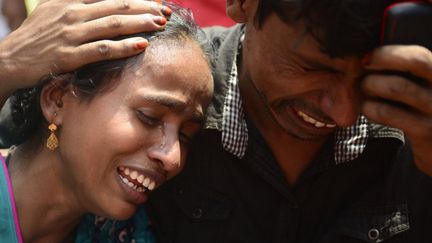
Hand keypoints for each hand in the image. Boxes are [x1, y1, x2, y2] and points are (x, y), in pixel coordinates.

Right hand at [0, 0, 169, 98]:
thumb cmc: (36, 35)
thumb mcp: (52, 9)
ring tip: (160, 24)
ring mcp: (71, 35)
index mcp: (69, 1)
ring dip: (139, 24)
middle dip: (144, 8)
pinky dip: (123, 46)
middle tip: (164, 12)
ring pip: (112, 25)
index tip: (156, 1)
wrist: (11, 59)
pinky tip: (141, 45)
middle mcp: (72, 14)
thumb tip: (104, 0)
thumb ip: (77, 1)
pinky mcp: (69, 56)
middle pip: (116, 7)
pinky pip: (102, 49)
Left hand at [361, 45, 431, 175]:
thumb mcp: (421, 88)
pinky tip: (368, 109)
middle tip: (363, 69)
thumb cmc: (421, 111)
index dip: (389, 52)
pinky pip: (388, 113)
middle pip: (416, 61)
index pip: (419, 54)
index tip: (367, 57)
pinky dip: (370, 108)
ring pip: (398, 86)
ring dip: (372, 85)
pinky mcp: (425, 132)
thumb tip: (368, 56)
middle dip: (382, 60)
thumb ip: (404, 71)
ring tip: (364, 90)